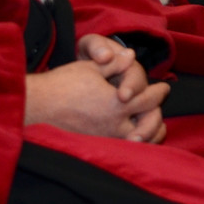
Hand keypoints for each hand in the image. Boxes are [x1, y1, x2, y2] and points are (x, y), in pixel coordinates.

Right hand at [24, 36, 168, 142]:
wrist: (39, 106)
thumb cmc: (62, 84)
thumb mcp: (90, 68)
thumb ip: (114, 63)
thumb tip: (131, 55)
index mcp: (117, 104)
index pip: (148, 99)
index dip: (158, 92)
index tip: (164, 87)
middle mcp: (116, 125)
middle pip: (151, 122)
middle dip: (158, 112)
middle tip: (160, 105)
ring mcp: (107, 139)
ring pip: (142, 141)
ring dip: (151, 131)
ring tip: (153, 123)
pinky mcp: (98, 146)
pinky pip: (126, 148)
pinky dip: (136, 142)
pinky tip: (135, 135)